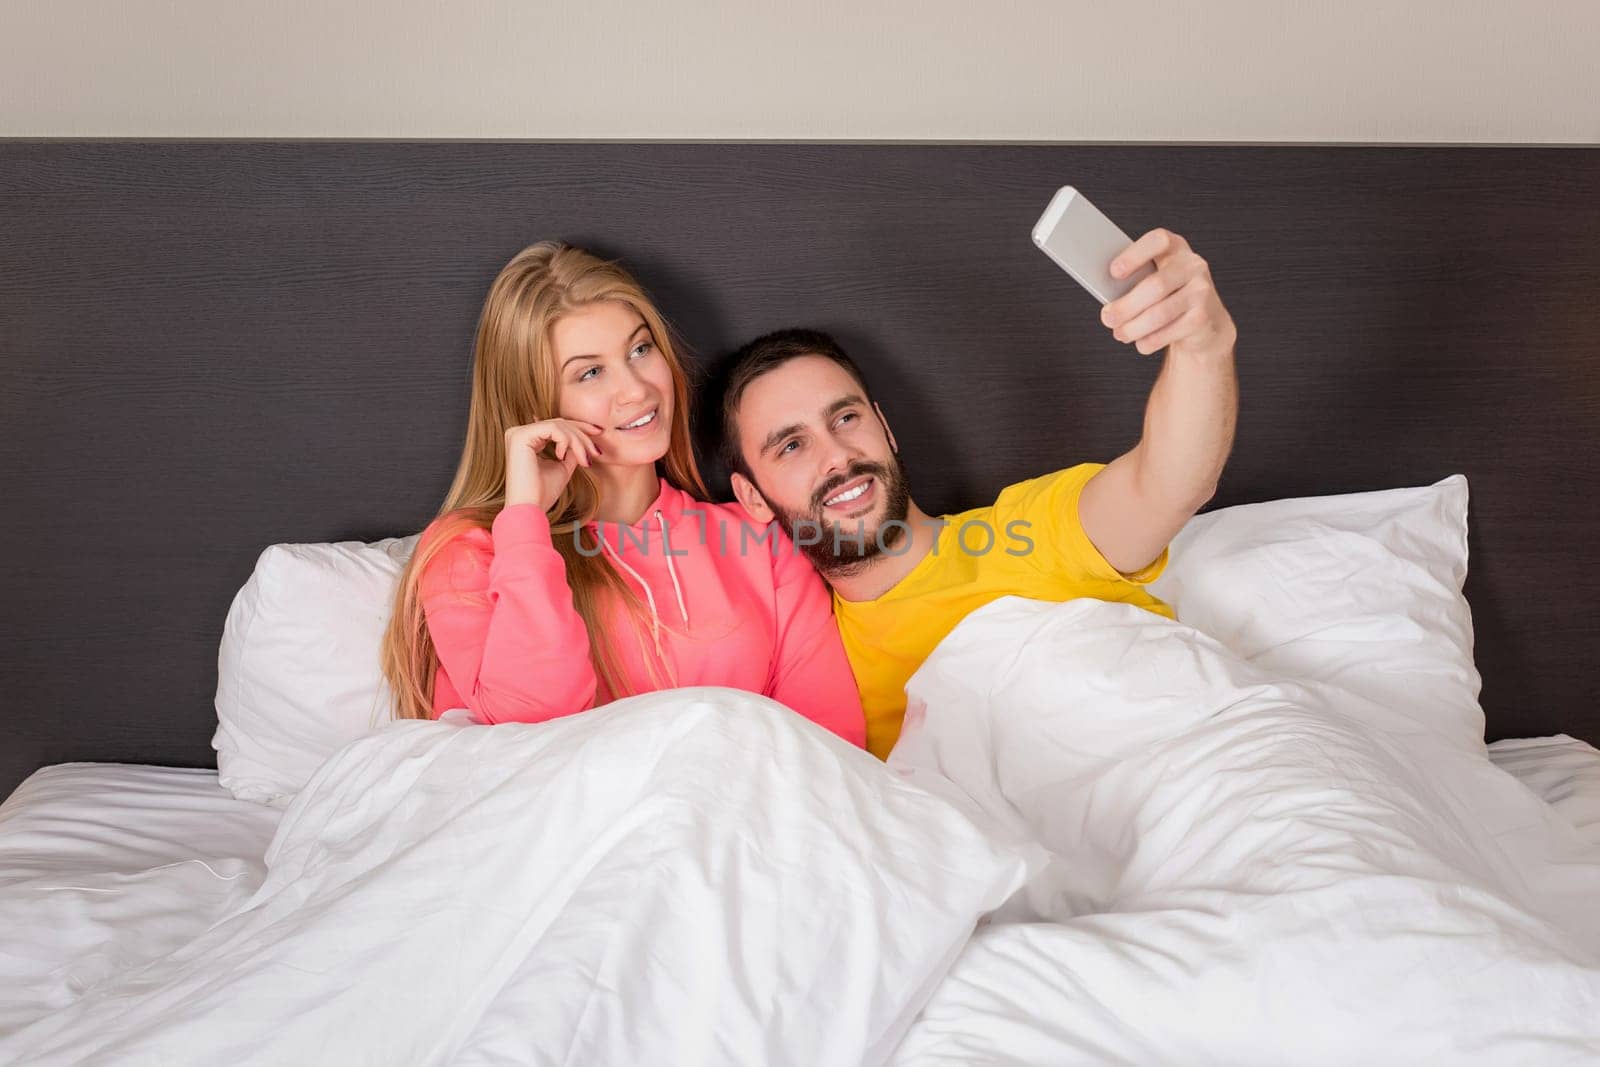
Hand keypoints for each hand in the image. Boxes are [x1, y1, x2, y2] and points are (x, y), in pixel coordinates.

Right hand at [503, 419, 604, 509]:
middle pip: (559, 423)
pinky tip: (562, 457)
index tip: (599, 432)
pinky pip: (553, 429)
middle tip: (595, 452)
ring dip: (577, 441)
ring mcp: (517, 434)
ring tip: (583, 459)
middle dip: (582, 436)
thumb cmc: (544, 493)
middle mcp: (518, 434)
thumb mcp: (562, 467)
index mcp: (526, 440)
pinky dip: (566, 441)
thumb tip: (581, 439)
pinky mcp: (520, 436)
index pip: (556, 426)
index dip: (579, 427)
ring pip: (558, 425)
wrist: (531, 508)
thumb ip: (570, 451)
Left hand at [1100, 228, 1236, 358]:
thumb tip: (1106, 297)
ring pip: (1160, 313)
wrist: (1203, 321)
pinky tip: (1140, 342)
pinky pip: (1168, 333)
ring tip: (1119, 333)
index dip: (1135, 255)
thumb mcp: (1152, 279)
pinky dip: (1149, 341)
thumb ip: (1133, 280)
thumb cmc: (1166, 295)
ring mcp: (1201, 291)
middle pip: (1155, 285)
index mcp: (1175, 247)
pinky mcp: (1202, 318)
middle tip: (1107, 318)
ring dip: (1133, 327)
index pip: (1159, 241)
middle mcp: (1193, 265)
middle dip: (1126, 306)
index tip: (1113, 272)